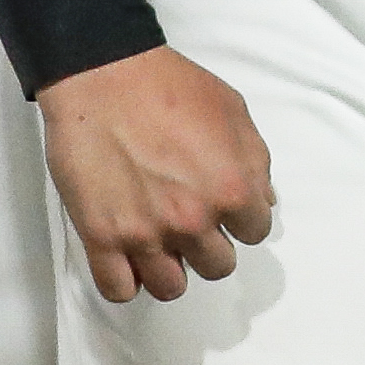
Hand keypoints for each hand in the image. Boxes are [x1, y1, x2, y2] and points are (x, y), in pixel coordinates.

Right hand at [36, 46, 276, 303]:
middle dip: (208, 244)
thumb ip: (256, 161)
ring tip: (158, 241)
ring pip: (171, 288)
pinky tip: (128, 257)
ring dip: (170, 267)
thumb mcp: (232, 109)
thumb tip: (262, 204)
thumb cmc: (169, 84)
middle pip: (217, 266)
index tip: (221, 204)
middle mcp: (193, 220)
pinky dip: (126, 279)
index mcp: (232, 189)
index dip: (240, 217)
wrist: (102, 73)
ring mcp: (145, 234)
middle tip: (188, 217)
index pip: (256, 232)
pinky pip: (120, 290)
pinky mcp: (101, 238)